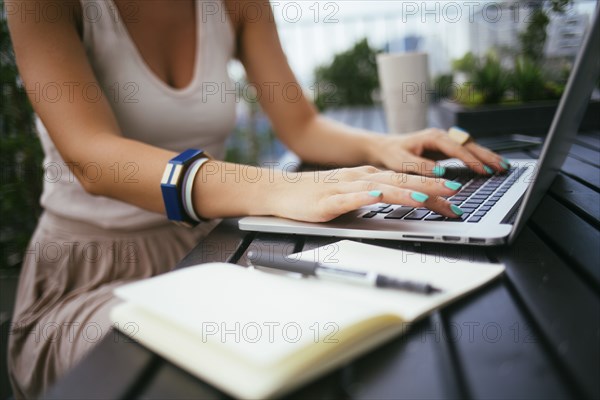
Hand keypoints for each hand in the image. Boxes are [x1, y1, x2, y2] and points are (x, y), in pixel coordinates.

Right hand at [267, 166, 466, 221]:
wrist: (279, 190)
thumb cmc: (314, 194)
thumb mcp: (349, 192)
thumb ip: (371, 195)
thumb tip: (393, 203)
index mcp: (366, 177)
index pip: (405, 181)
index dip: (431, 187)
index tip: (454, 197)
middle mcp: (359, 178)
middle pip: (400, 181)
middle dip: (429, 187)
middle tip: (456, 193)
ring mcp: (343, 188)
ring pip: (379, 188)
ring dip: (405, 192)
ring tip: (427, 196)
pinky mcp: (327, 201)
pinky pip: (348, 198)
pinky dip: (364, 197)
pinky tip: (376, 197)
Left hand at [371, 128, 510, 175]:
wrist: (384, 147)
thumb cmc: (392, 154)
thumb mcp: (403, 162)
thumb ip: (422, 166)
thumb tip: (441, 171)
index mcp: (432, 137)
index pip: (457, 148)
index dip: (471, 159)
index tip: (484, 170)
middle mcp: (441, 136)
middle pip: (469, 144)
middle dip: (487, 156)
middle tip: (503, 167)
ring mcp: (444, 141)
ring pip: (470, 146)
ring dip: (486, 156)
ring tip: (503, 166)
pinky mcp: (444, 148)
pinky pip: (465, 151)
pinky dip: (478, 157)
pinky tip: (488, 165)